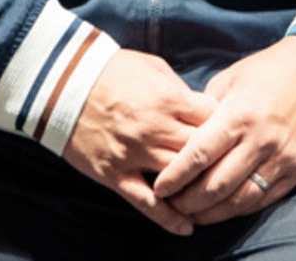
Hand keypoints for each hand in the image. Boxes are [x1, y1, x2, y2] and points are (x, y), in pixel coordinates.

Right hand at [63, 48, 216, 235]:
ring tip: (214, 196)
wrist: (65, 84)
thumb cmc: (115, 70)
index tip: (229, 132)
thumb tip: (201, 109)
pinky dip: (167, 218)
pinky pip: (145, 203)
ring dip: (197, 188)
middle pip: (200, 152)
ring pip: (178, 179)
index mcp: (170, 100)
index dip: (225, 126)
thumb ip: (181, 91)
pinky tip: (186, 228)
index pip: (213, 120)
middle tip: (229, 165)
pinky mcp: (114, 175)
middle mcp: (156, 130)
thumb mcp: (156, 67)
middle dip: (217, 158)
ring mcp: (135, 155)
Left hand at [150, 36, 295, 225]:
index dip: (175, 177)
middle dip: (188, 201)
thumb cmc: (269, 70)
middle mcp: (261, 140)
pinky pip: (264, 199)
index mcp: (240, 114)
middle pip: (216, 186)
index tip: (160, 188)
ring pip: (239, 200)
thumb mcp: (231, 79)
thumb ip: (206, 111)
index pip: (199, 156)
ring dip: (212, 212)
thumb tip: (182, 138)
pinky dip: (240, 208)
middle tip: (173, 204)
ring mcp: (282, 156)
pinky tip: (225, 207)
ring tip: (195, 212)